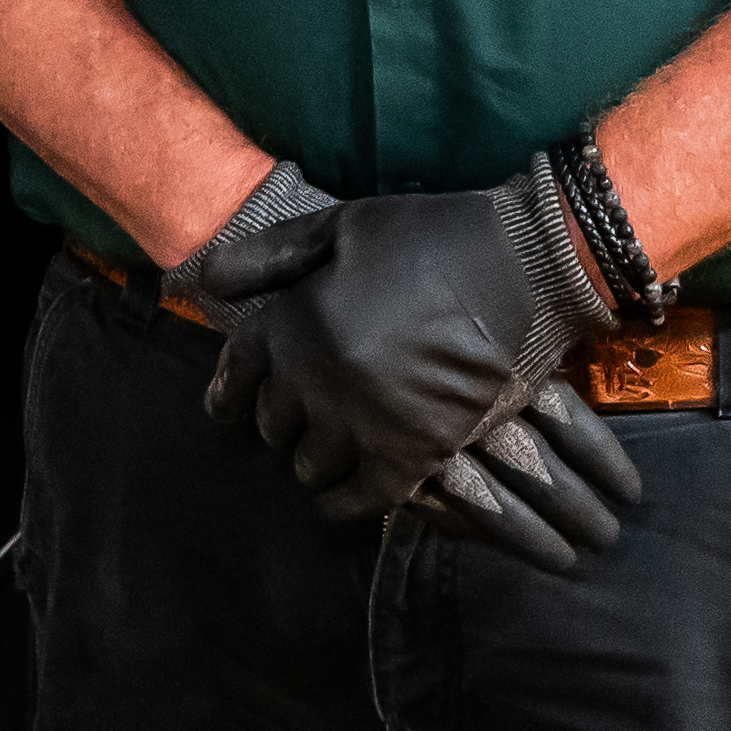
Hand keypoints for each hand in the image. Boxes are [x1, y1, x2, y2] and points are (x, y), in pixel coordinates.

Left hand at [199, 154, 649, 575]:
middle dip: (278, 425)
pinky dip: (347, 503)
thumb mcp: (338, 227)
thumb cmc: (427, 236)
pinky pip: (365, 498)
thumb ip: (267, 256)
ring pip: (312, 466)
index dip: (228, 396)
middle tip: (294, 424)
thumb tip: (207, 282)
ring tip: (324, 452)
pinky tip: (343, 498)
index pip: (236, 376)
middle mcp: (320, 377)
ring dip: (313, 460)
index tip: (232, 409)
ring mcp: (367, 418)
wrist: (524, 262)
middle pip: (273, 426)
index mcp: (294, 321)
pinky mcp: (420, 449)